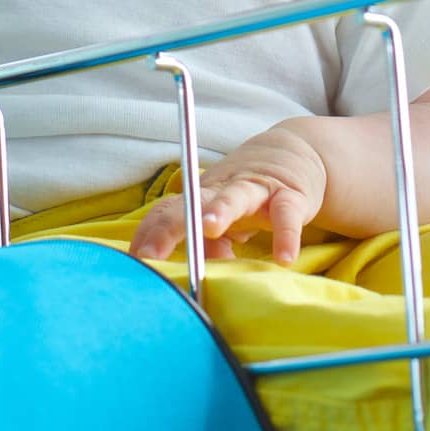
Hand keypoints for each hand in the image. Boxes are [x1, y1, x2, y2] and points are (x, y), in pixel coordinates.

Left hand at [129, 126, 326, 266]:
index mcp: (203, 196)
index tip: (134, 260)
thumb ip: (211, 247)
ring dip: (221, 210)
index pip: (167, 211)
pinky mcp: (290, 194)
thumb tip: (199, 277)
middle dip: (169, 227)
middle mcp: (224, 189)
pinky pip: (286, 213)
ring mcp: (256, 189)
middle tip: (150, 253)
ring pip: (235, 196)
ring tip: (209, 228)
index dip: (148, 234)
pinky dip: (285, 235)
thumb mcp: (227, 220)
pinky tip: (284, 258)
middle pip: (191, 202)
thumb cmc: (250, 194)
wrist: (295, 153)